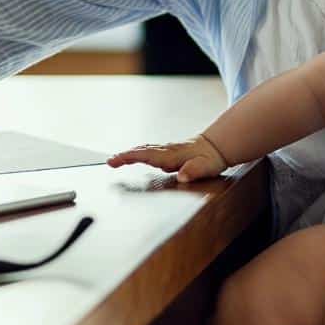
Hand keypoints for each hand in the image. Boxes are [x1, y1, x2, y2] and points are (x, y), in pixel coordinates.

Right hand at [106, 134, 227, 182]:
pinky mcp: (167, 153)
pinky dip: (136, 153)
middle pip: (141, 151)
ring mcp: (165, 150)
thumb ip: (194, 171)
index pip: (147, 155)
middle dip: (124, 155)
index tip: (116, 160)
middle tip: (109, 162)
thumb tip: (182, 176)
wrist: (216, 148)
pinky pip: (148, 152)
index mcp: (171, 155)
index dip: (130, 157)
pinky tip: (132, 157)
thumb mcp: (206, 167)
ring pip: (143, 150)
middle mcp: (166, 151)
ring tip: (114, 160)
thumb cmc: (210, 159)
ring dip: (128, 154)